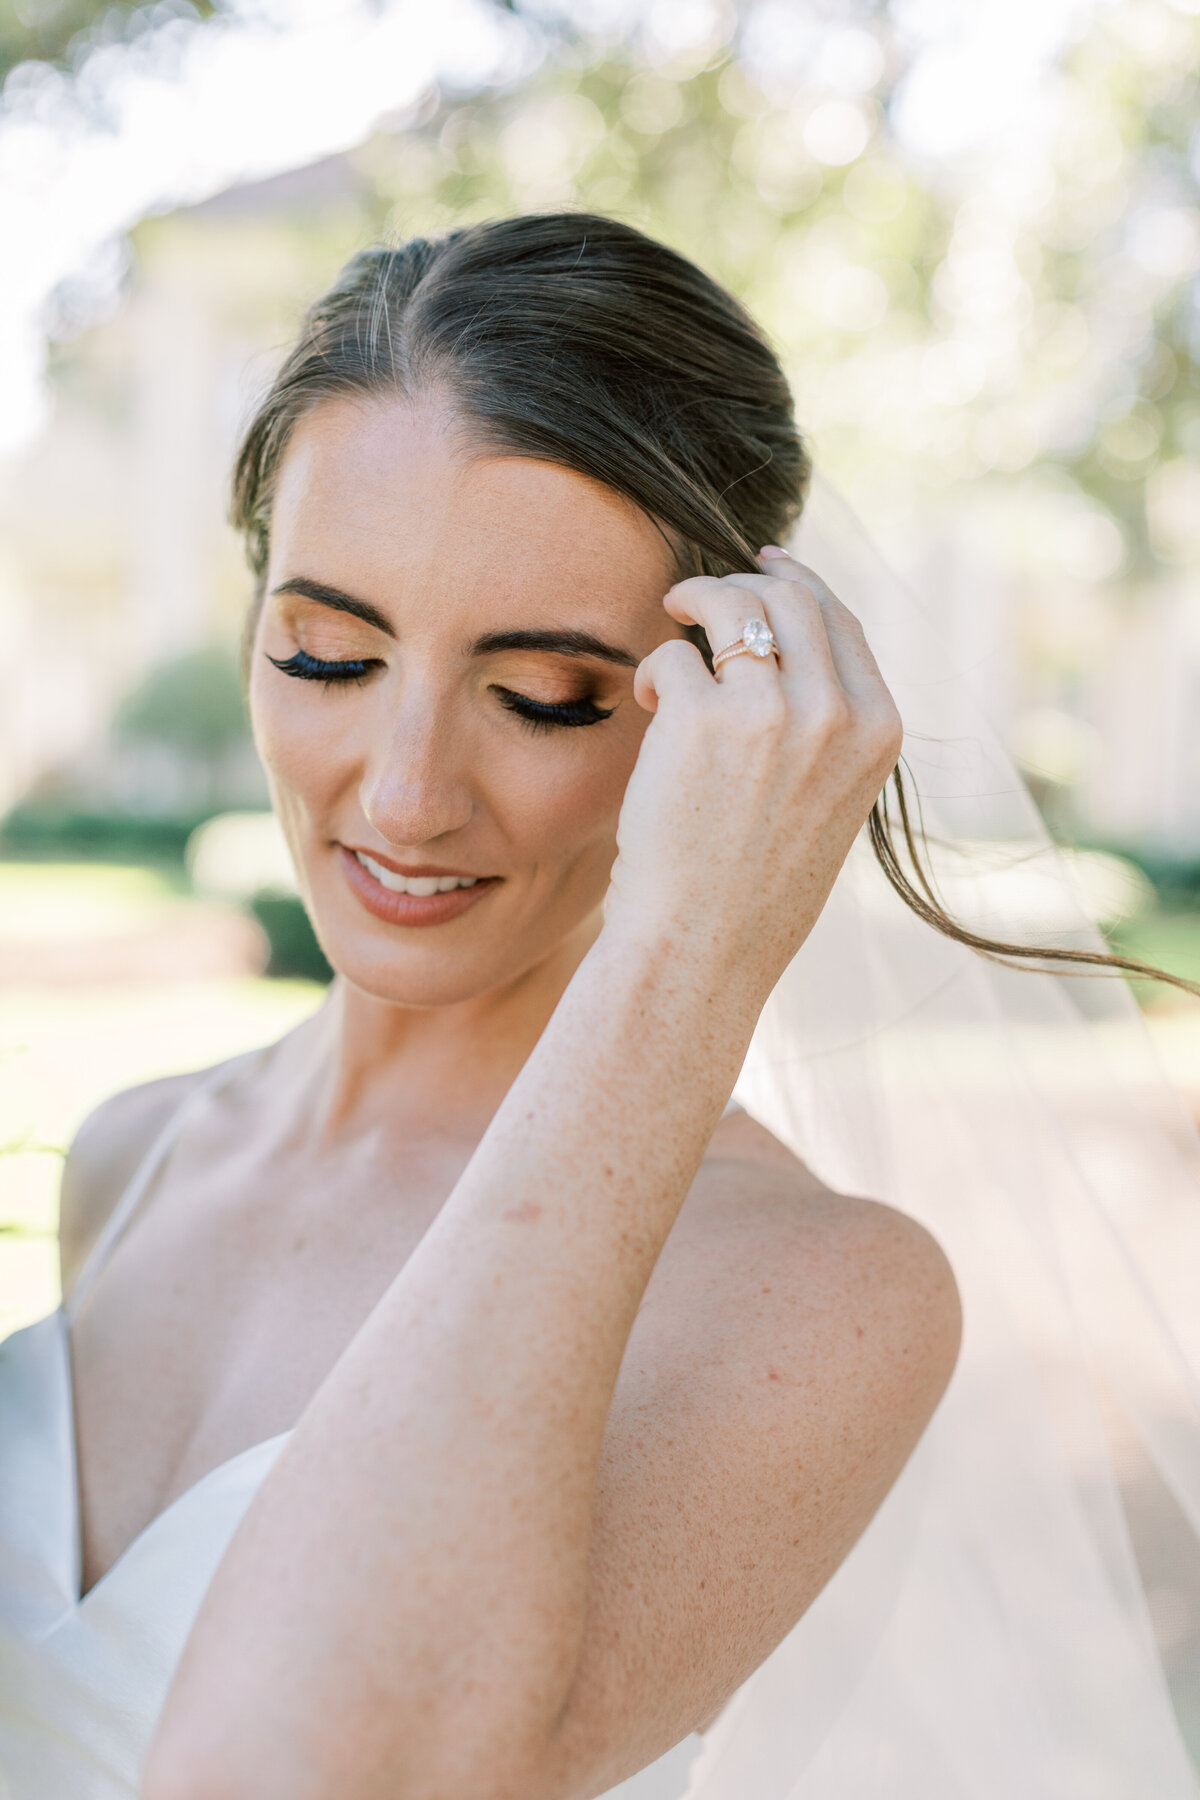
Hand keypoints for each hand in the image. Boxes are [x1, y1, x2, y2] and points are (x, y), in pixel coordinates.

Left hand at [603, 546, 902, 1001]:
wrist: (704, 948)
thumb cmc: (756, 889)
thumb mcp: (829, 804)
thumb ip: (827, 728)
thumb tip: (789, 646)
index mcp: (877, 731)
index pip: (841, 622)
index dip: (798, 583)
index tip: (765, 568)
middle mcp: (834, 712)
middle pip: (791, 597)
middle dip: (741, 582)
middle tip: (697, 595)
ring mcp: (769, 711)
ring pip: (731, 605)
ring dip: (693, 601)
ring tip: (669, 621)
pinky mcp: (700, 719)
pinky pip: (671, 655)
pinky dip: (655, 670)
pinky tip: (648, 704)